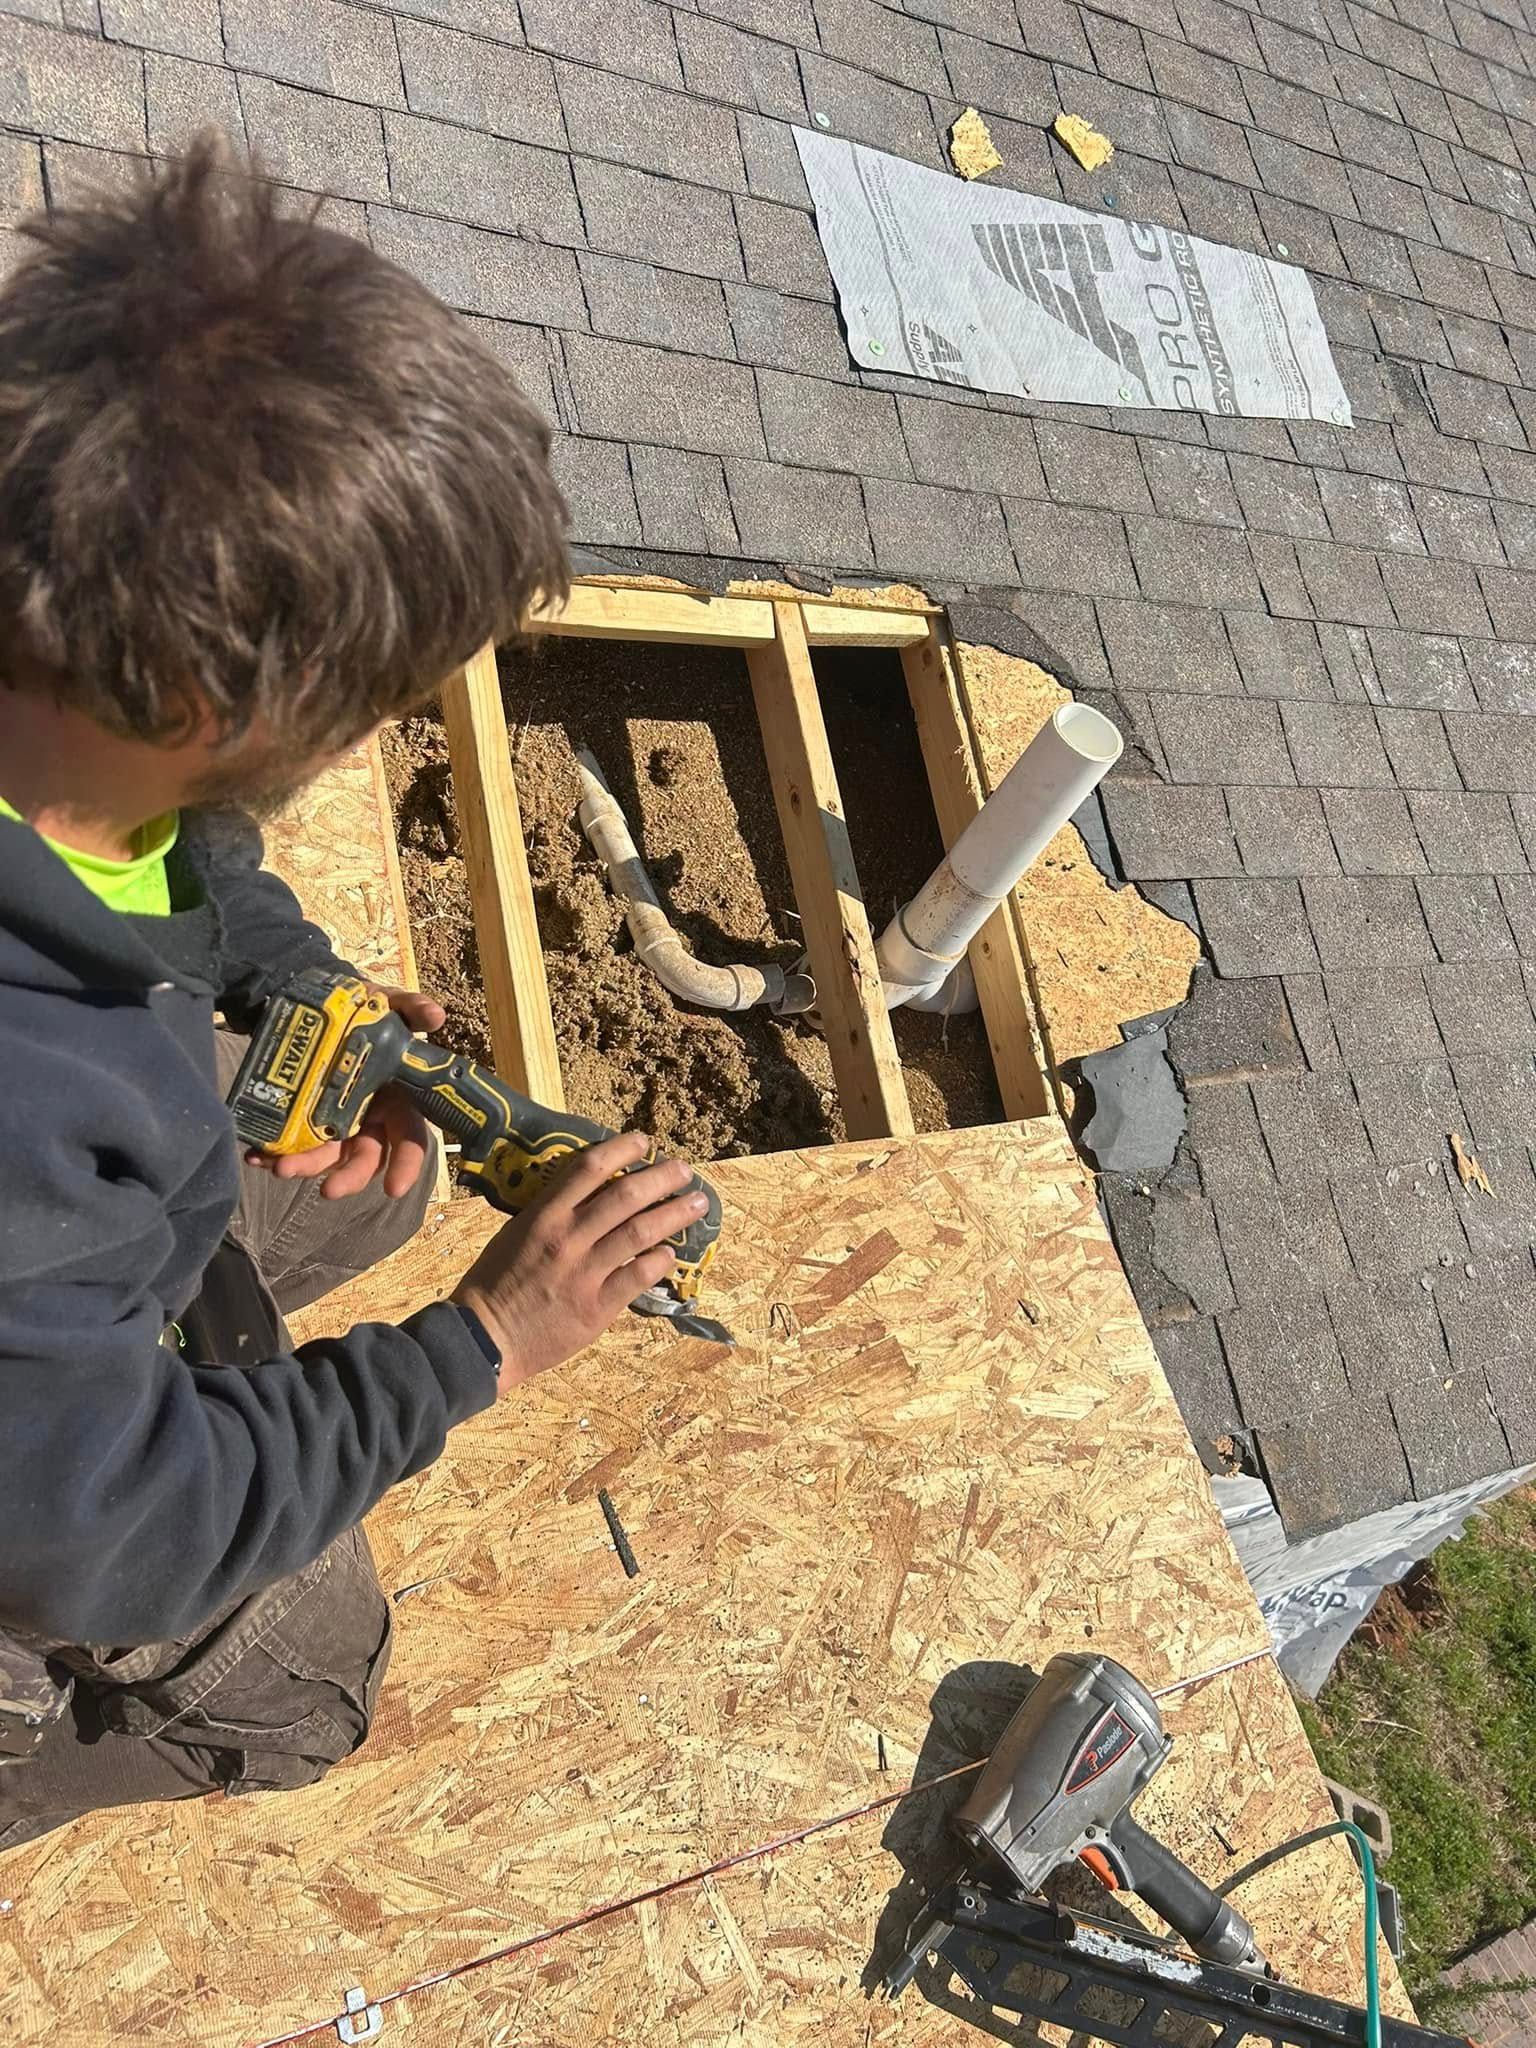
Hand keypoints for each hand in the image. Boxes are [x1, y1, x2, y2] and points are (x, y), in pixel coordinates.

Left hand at [242, 982, 443, 1198]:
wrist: (327, 1003)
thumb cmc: (369, 1012)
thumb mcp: (390, 1005)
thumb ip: (412, 1009)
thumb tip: (435, 1016)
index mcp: (399, 1102)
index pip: (409, 1139)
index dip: (406, 1164)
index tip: (394, 1189)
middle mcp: (370, 1119)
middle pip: (365, 1157)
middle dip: (348, 1176)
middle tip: (328, 1190)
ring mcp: (337, 1122)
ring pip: (326, 1155)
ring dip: (305, 1166)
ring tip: (280, 1168)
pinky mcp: (305, 1118)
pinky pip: (292, 1141)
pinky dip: (273, 1152)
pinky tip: (255, 1155)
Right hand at [452, 1132, 706, 1394]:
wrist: (485, 1339)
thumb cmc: (495, 1283)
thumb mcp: (516, 1233)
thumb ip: (552, 1213)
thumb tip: (591, 1194)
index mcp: (544, 1215)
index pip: (589, 1168)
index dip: (622, 1149)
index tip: (645, 1142)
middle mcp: (568, 1237)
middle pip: (626, 1195)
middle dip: (662, 1178)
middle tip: (685, 1170)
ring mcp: (584, 1272)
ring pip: (640, 1232)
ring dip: (675, 1214)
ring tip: (697, 1203)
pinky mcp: (597, 1307)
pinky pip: (637, 1276)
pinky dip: (660, 1260)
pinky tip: (671, 1253)